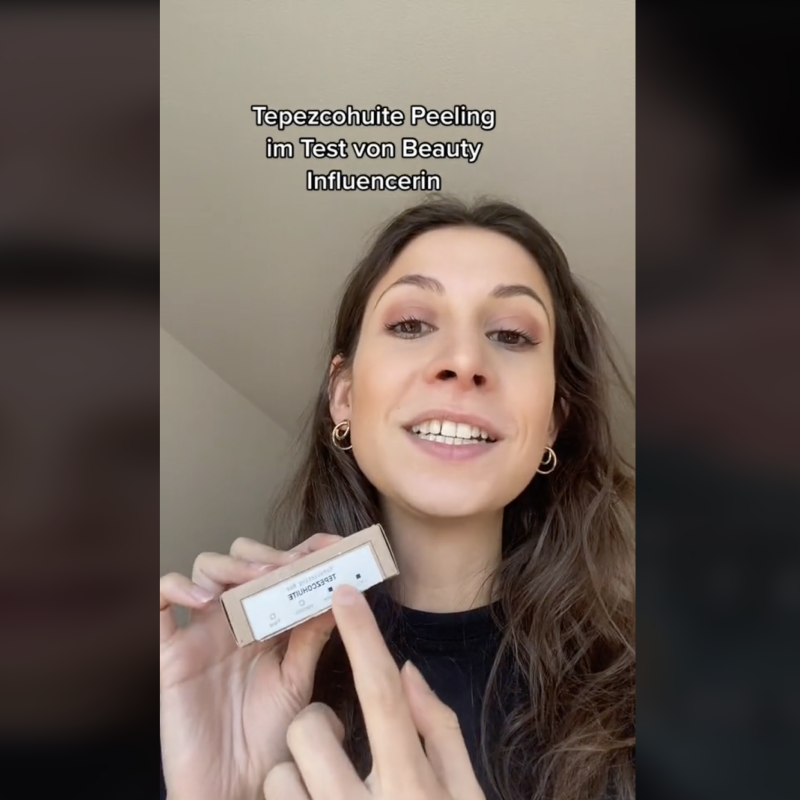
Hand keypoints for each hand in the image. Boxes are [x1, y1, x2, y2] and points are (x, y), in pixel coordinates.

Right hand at [160, 533, 342, 799]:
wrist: (234, 789)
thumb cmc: (267, 741)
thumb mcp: (297, 682)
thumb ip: (312, 637)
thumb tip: (340, 593)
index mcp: (268, 623)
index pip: (283, 570)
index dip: (306, 550)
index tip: (335, 544)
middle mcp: (234, 620)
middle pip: (242, 559)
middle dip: (266, 553)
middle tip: (292, 564)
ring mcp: (201, 632)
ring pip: (205, 570)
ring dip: (232, 565)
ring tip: (257, 577)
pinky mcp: (169, 653)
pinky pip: (159, 603)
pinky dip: (177, 588)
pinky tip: (205, 600)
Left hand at [263, 585, 485, 799]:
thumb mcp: (461, 794)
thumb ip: (436, 729)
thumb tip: (405, 671)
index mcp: (413, 785)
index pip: (382, 693)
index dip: (360, 636)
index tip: (342, 592)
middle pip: (311, 728)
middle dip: (315, 727)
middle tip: (334, 748)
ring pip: (279, 775)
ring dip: (295, 779)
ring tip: (324, 799)